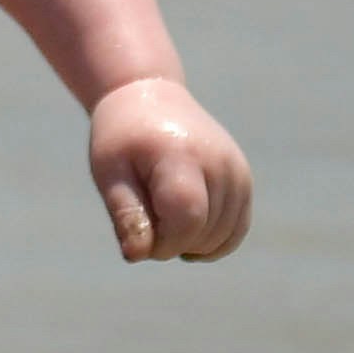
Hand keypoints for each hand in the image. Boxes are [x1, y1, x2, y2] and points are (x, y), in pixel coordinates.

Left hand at [81, 74, 251, 264]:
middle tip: (146, 217)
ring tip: (163, 215)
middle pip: (204, 233)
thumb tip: (138, 256)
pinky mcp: (244, 178)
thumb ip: (126, 215)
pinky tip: (186, 230)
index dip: (163, 243)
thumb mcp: (109, 172)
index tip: (139, 235)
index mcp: (181, 157)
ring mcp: (237, 170)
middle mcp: (219, 162)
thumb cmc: (122, 138)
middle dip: (172, 243)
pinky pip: (237, 230)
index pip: (187, 220)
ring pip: (223, 238)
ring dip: (191, 243)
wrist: (150, 95)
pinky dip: (213, 241)